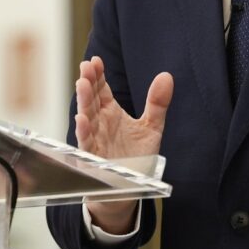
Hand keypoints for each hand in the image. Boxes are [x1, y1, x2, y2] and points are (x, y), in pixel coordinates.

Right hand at [74, 56, 173, 233]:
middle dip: (88, 82)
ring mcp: (95, 139)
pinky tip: (81, 119)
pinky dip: (83, 131)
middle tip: (87, 66)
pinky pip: (86, 143)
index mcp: (110, 112)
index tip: (96, 60)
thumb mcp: (151, 126)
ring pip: (86, 117)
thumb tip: (166, 75)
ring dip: (83, 100)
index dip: (98, 75)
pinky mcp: (94, 158)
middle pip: (92, 98)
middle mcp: (100, 123)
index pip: (101, 89)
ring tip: (81, 83)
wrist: (131, 187)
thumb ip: (157, 102)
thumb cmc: (136, 156)